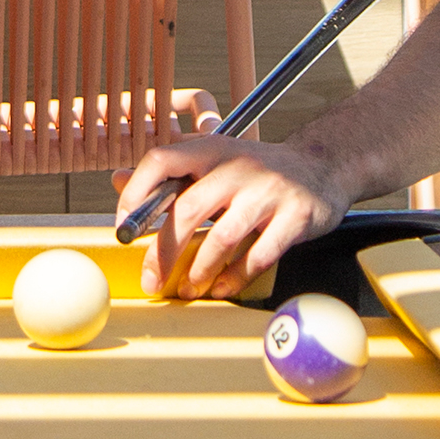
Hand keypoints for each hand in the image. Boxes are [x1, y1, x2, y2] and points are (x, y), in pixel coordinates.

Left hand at [113, 137, 352, 299]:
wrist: (322, 166)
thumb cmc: (257, 169)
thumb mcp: (212, 159)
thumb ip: (169, 173)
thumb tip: (118, 181)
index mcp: (210, 149)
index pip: (160, 161)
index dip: (135, 194)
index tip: (124, 228)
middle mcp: (237, 166)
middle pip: (188, 209)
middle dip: (163, 252)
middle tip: (152, 280)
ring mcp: (268, 190)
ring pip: (222, 238)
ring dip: (200, 271)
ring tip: (188, 289)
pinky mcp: (295, 216)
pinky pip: (258, 255)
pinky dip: (235, 278)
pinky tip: (222, 287)